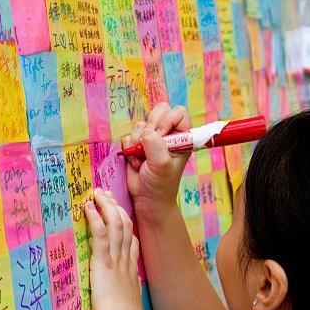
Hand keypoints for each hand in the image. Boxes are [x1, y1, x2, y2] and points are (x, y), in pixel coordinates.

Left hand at [85, 189, 142, 309]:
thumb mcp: (126, 304)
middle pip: (126, 226)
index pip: (133, 241)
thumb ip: (122, 294)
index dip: (126, 223)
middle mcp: (127, 261)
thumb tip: (119, 295)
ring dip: (107, 206)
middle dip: (116, 207)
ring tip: (97, 193)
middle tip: (106, 194)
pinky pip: (101, 234)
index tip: (119, 212)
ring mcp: (116, 260)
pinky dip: (95, 218)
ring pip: (116, 225)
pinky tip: (88, 207)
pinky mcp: (103, 263)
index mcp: (132, 271)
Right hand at [124, 102, 192, 216]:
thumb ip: (156, 145)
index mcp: (182, 136)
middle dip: (150, 128)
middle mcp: (167, 134)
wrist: (147, 199)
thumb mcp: (162, 165)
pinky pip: (128, 135)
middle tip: (149, 146)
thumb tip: (145, 132)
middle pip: (158, 111)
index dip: (167, 121)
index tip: (161, 136)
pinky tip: (136, 162)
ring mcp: (151, 138)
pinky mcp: (136, 144)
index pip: (178, 112)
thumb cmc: (161, 184)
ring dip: (138, 142)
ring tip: (143, 160)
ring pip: (140, 124)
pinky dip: (129, 148)